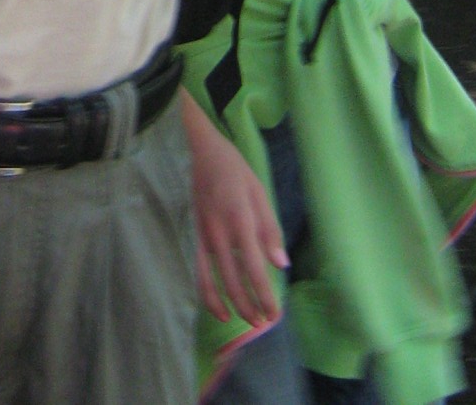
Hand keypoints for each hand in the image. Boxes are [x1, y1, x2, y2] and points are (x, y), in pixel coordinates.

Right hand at [181, 93, 286, 326]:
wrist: (201, 150)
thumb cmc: (235, 169)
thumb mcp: (259, 192)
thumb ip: (269, 229)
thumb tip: (280, 264)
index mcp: (239, 219)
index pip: (254, 267)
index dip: (264, 294)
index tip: (275, 314)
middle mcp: (219, 231)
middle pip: (234, 280)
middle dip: (250, 306)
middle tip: (264, 323)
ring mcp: (203, 235)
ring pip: (213, 280)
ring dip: (230, 304)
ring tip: (245, 322)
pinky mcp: (194, 235)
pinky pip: (198, 270)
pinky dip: (206, 293)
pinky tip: (219, 309)